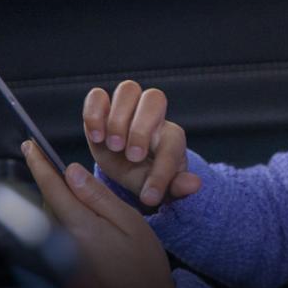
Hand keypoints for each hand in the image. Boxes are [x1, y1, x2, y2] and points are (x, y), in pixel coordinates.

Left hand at [21, 139, 176, 287]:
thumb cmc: (143, 267)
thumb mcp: (130, 222)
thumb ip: (98, 196)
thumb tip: (72, 172)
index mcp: (80, 227)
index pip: (51, 188)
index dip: (39, 164)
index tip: (30, 146)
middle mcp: (62, 243)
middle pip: (46, 202)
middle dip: (47, 181)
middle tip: (50, 162)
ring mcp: (60, 258)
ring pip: (48, 217)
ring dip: (53, 199)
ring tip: (67, 190)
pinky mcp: (62, 268)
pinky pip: (52, 234)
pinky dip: (57, 218)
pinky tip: (73, 217)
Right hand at [83, 80, 201, 206]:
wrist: (125, 167)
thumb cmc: (146, 175)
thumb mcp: (160, 188)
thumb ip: (176, 187)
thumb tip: (194, 185)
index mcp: (171, 137)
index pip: (171, 146)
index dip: (161, 173)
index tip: (149, 197)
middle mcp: (152, 115)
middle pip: (154, 99)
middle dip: (140, 129)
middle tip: (131, 157)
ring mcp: (127, 107)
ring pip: (128, 90)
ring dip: (118, 119)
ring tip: (112, 145)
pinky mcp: (102, 107)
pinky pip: (97, 95)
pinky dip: (94, 112)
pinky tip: (96, 136)